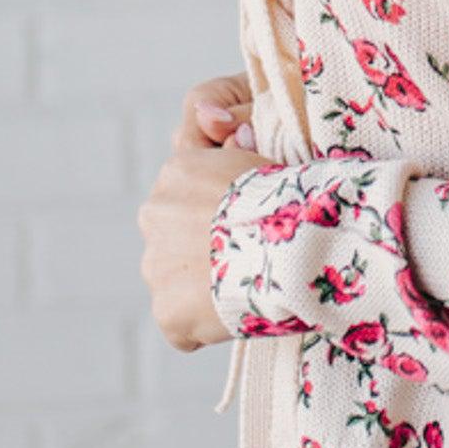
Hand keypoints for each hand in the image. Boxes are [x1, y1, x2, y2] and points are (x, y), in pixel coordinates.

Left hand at [138, 76, 267, 351]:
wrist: (294, 245)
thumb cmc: (290, 196)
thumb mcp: (263, 154)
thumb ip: (238, 146)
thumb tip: (223, 124)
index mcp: (178, 168)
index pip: (185, 191)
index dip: (215, 208)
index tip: (242, 221)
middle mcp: (154, 212)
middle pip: (174, 233)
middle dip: (202, 246)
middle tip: (248, 255)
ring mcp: (156, 264)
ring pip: (173, 277)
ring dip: (201, 284)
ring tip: (245, 287)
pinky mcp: (166, 311)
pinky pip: (179, 323)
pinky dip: (201, 323)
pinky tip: (235, 315)